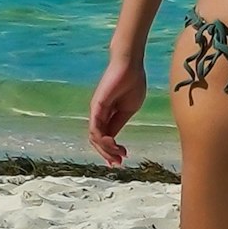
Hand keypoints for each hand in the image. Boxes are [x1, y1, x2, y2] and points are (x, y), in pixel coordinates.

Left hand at [85, 47, 149, 166]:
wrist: (130, 65)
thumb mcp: (129, 109)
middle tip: (118, 163)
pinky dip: (103, 140)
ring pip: (95, 138)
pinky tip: (113, 144)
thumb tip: (114, 137)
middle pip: (98, 141)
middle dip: (108, 154)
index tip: (123, 158)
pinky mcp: (96, 107)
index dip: (112, 150)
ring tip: (118, 155)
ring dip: (106, 149)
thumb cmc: (132, 83)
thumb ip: (120, 122)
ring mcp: (96, 111)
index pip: (106, 137)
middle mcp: (99, 115)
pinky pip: (95, 128)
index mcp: (108, 115)